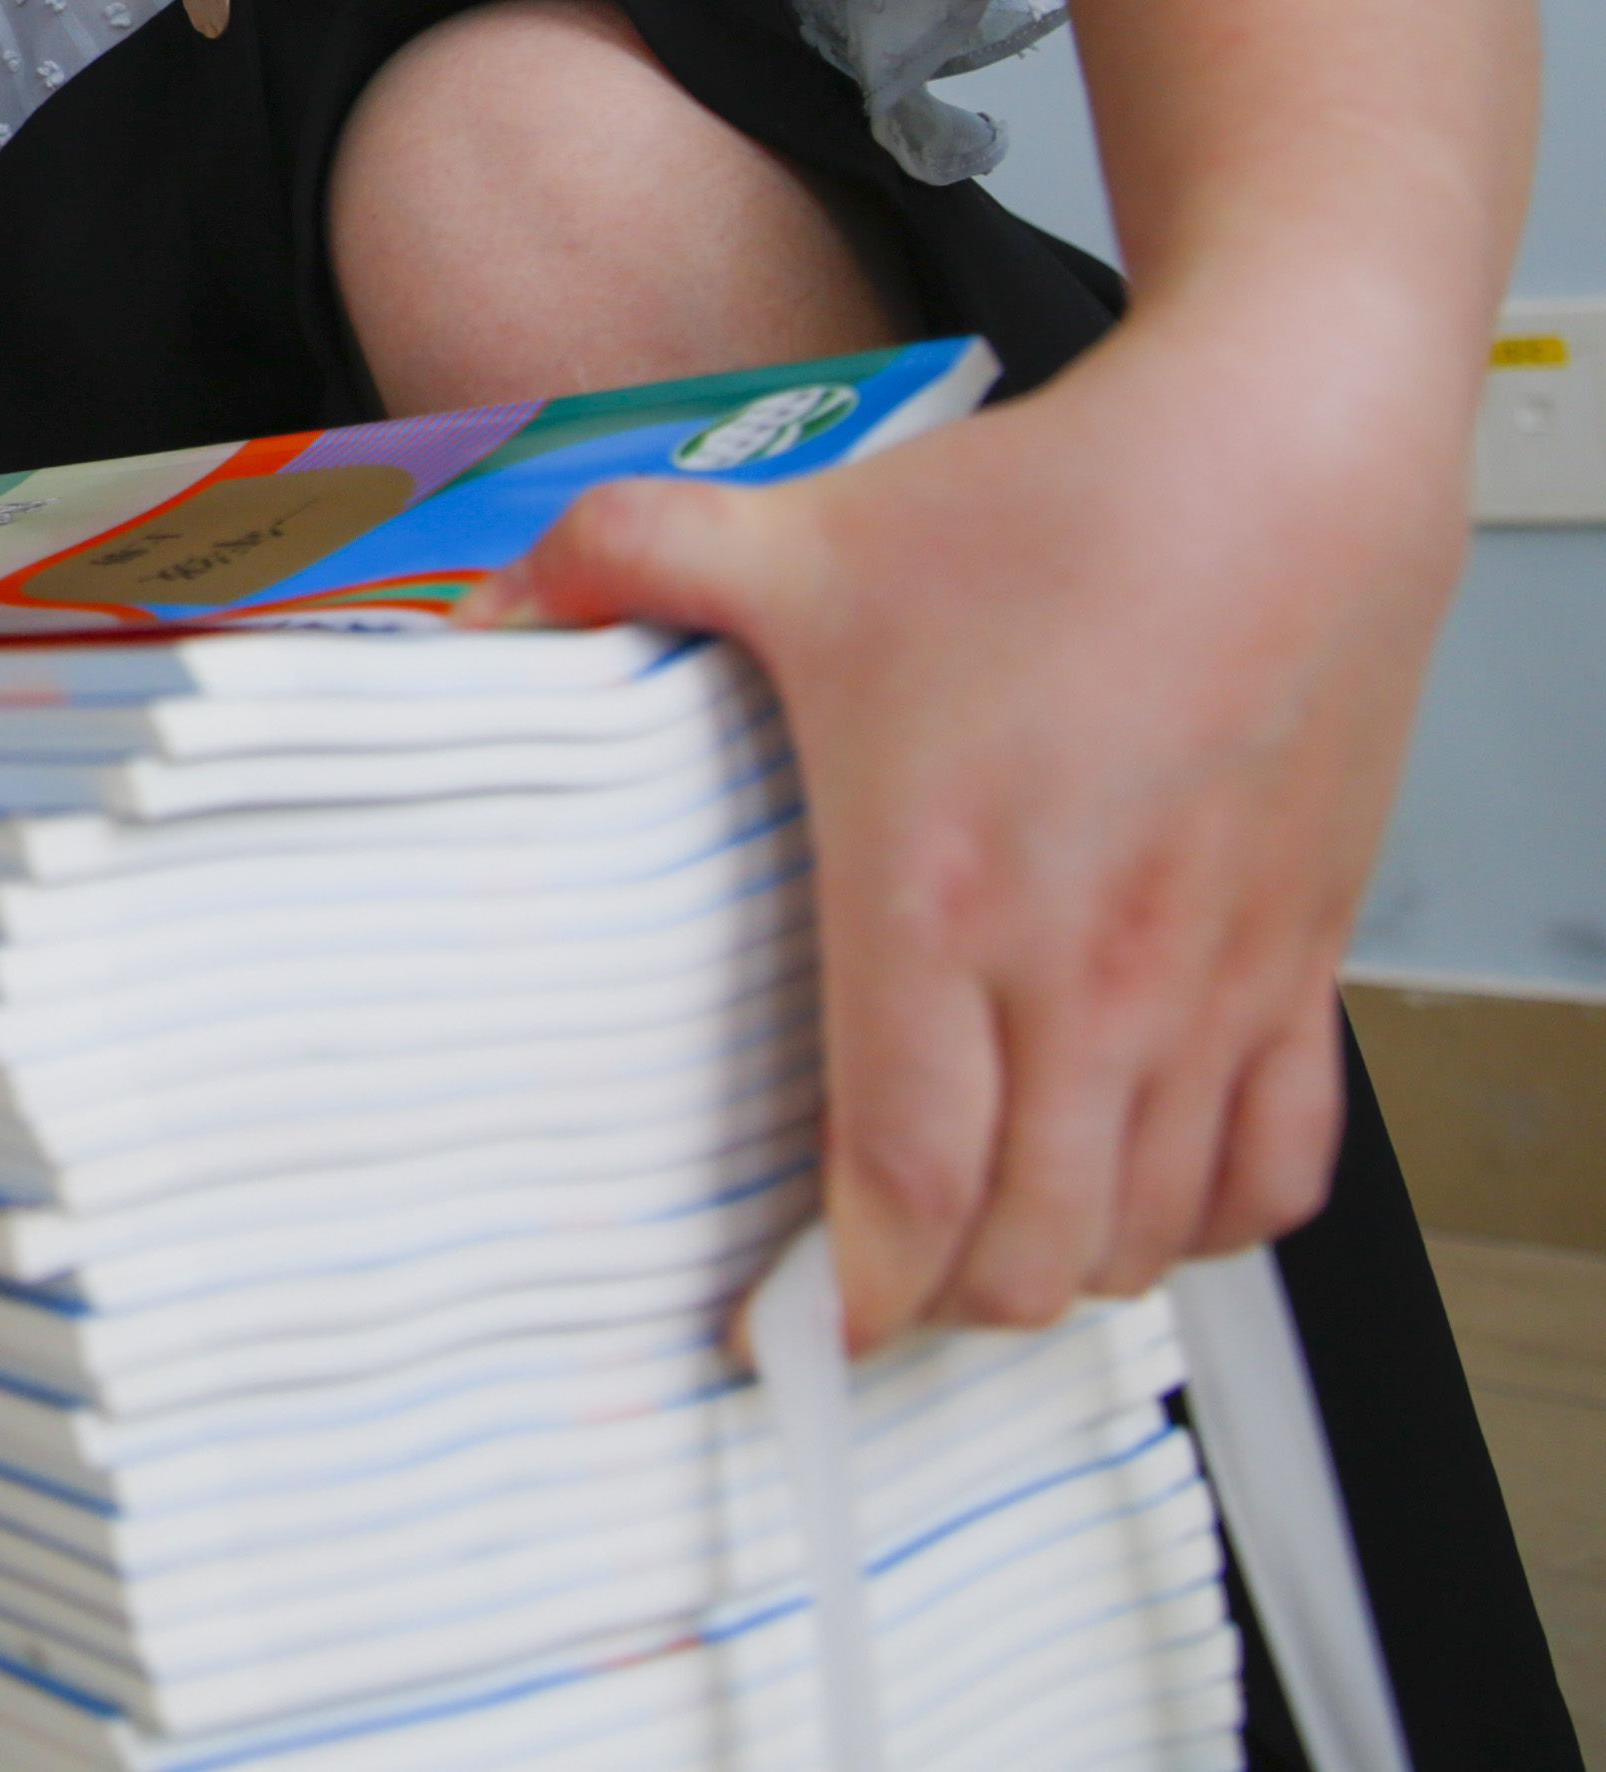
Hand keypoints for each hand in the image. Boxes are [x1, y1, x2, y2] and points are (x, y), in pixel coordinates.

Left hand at [475, 303, 1462, 1348]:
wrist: (1278, 459)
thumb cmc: (1054, 510)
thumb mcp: (800, 532)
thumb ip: (623, 562)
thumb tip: (489, 600)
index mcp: (937, 895)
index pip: (905, 1181)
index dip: (848, 1292)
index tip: (784, 1331)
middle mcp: (1084, 970)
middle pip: (1028, 1252)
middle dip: (941, 1303)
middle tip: (867, 1283)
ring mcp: (1209, 980)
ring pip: (1151, 1235)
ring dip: (1066, 1269)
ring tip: (982, 1248)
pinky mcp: (1301, 959)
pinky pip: (1280, 1169)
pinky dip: (1206, 1217)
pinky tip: (1138, 1189)